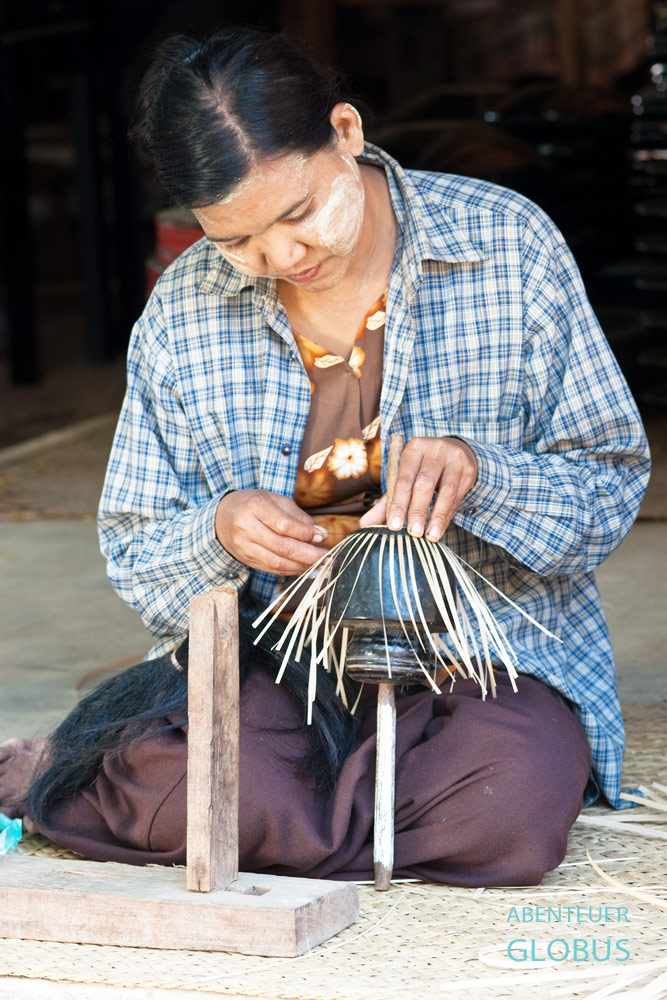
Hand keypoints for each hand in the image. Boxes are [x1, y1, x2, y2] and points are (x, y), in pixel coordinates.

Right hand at [215, 490, 328, 574]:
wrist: (221, 517)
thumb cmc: (253, 504)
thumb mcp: (274, 500)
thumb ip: (298, 516)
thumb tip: (320, 533)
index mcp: (255, 506)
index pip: (283, 525)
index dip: (305, 533)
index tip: (323, 537)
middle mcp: (246, 528)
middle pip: (281, 546)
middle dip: (309, 555)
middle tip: (329, 557)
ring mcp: (244, 546)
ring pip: (276, 562)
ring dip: (302, 566)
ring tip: (320, 564)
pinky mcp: (246, 559)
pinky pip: (271, 569)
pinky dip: (291, 570)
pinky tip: (304, 567)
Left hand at [358, 437, 477, 541]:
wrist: (454, 451)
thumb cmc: (422, 469)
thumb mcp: (405, 479)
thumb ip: (387, 502)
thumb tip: (364, 525)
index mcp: (413, 449)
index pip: (404, 479)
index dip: (399, 503)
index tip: (394, 526)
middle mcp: (435, 449)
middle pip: (425, 483)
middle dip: (418, 510)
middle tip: (413, 533)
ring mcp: (454, 458)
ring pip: (446, 491)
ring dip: (437, 516)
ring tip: (430, 536)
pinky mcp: (469, 470)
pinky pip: (458, 496)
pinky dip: (448, 515)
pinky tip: (440, 528)